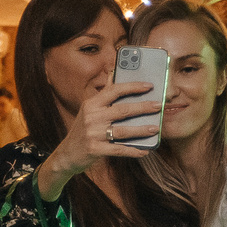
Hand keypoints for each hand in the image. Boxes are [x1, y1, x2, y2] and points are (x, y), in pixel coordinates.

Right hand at [43, 71, 160, 191]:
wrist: (67, 154)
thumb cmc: (83, 130)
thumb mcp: (89, 110)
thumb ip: (104, 93)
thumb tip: (114, 72)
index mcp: (92, 104)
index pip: (114, 90)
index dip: (133, 87)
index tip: (149, 86)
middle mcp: (92, 117)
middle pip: (123, 110)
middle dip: (143, 107)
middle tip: (159, 106)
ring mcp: (93, 134)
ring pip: (123, 131)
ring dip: (141, 130)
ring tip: (155, 128)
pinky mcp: (95, 149)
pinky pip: (118, 150)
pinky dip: (133, 151)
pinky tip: (144, 151)